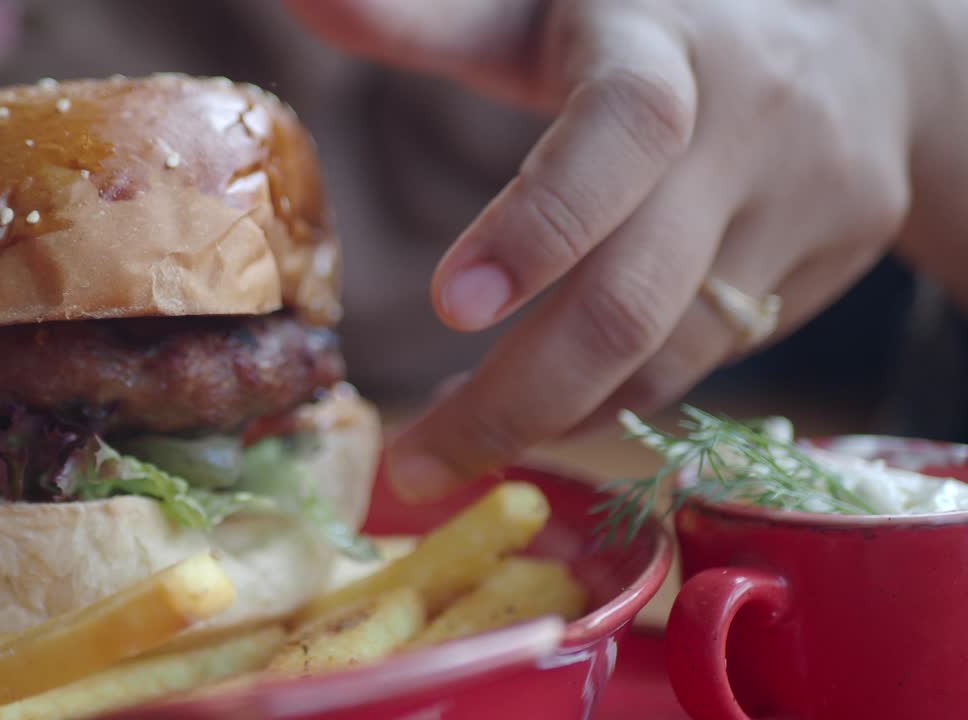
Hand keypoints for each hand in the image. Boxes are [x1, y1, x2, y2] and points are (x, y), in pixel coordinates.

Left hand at [288, 0, 944, 498]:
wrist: (863, 55)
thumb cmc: (659, 29)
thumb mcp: (550, 13)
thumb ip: (431, 23)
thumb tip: (302, 3)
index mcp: (665, 49)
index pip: (622, 133)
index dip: (540, 223)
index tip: (450, 306)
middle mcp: (746, 134)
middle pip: (636, 297)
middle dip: (515, 399)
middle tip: (414, 462)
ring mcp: (799, 216)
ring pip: (665, 356)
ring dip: (552, 413)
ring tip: (453, 436)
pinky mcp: (819, 280)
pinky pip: (699, 368)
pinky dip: (611, 398)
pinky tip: (548, 400)